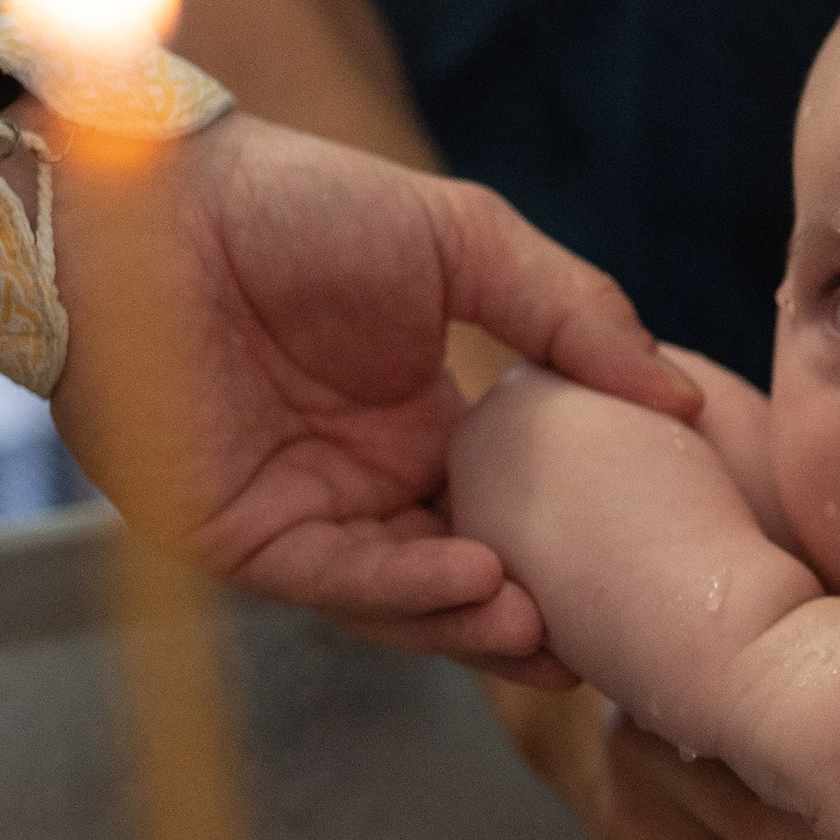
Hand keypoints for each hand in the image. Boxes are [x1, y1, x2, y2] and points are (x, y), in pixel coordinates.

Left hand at [42, 110, 699, 671]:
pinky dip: (406, 592)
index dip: (574, 549)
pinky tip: (475, 581)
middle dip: (532, 616)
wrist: (155, 199)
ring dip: (475, 621)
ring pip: (405, 600)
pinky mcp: (241, 537)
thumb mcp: (467, 243)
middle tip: (606, 640)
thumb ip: (574, 316)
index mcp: (420, 426)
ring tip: (544, 627)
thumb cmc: (300, 203)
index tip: (648, 568)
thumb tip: (684, 403)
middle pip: (465, 577)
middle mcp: (365, 485)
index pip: (512, 513)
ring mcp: (304, 516)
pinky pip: (336, 584)